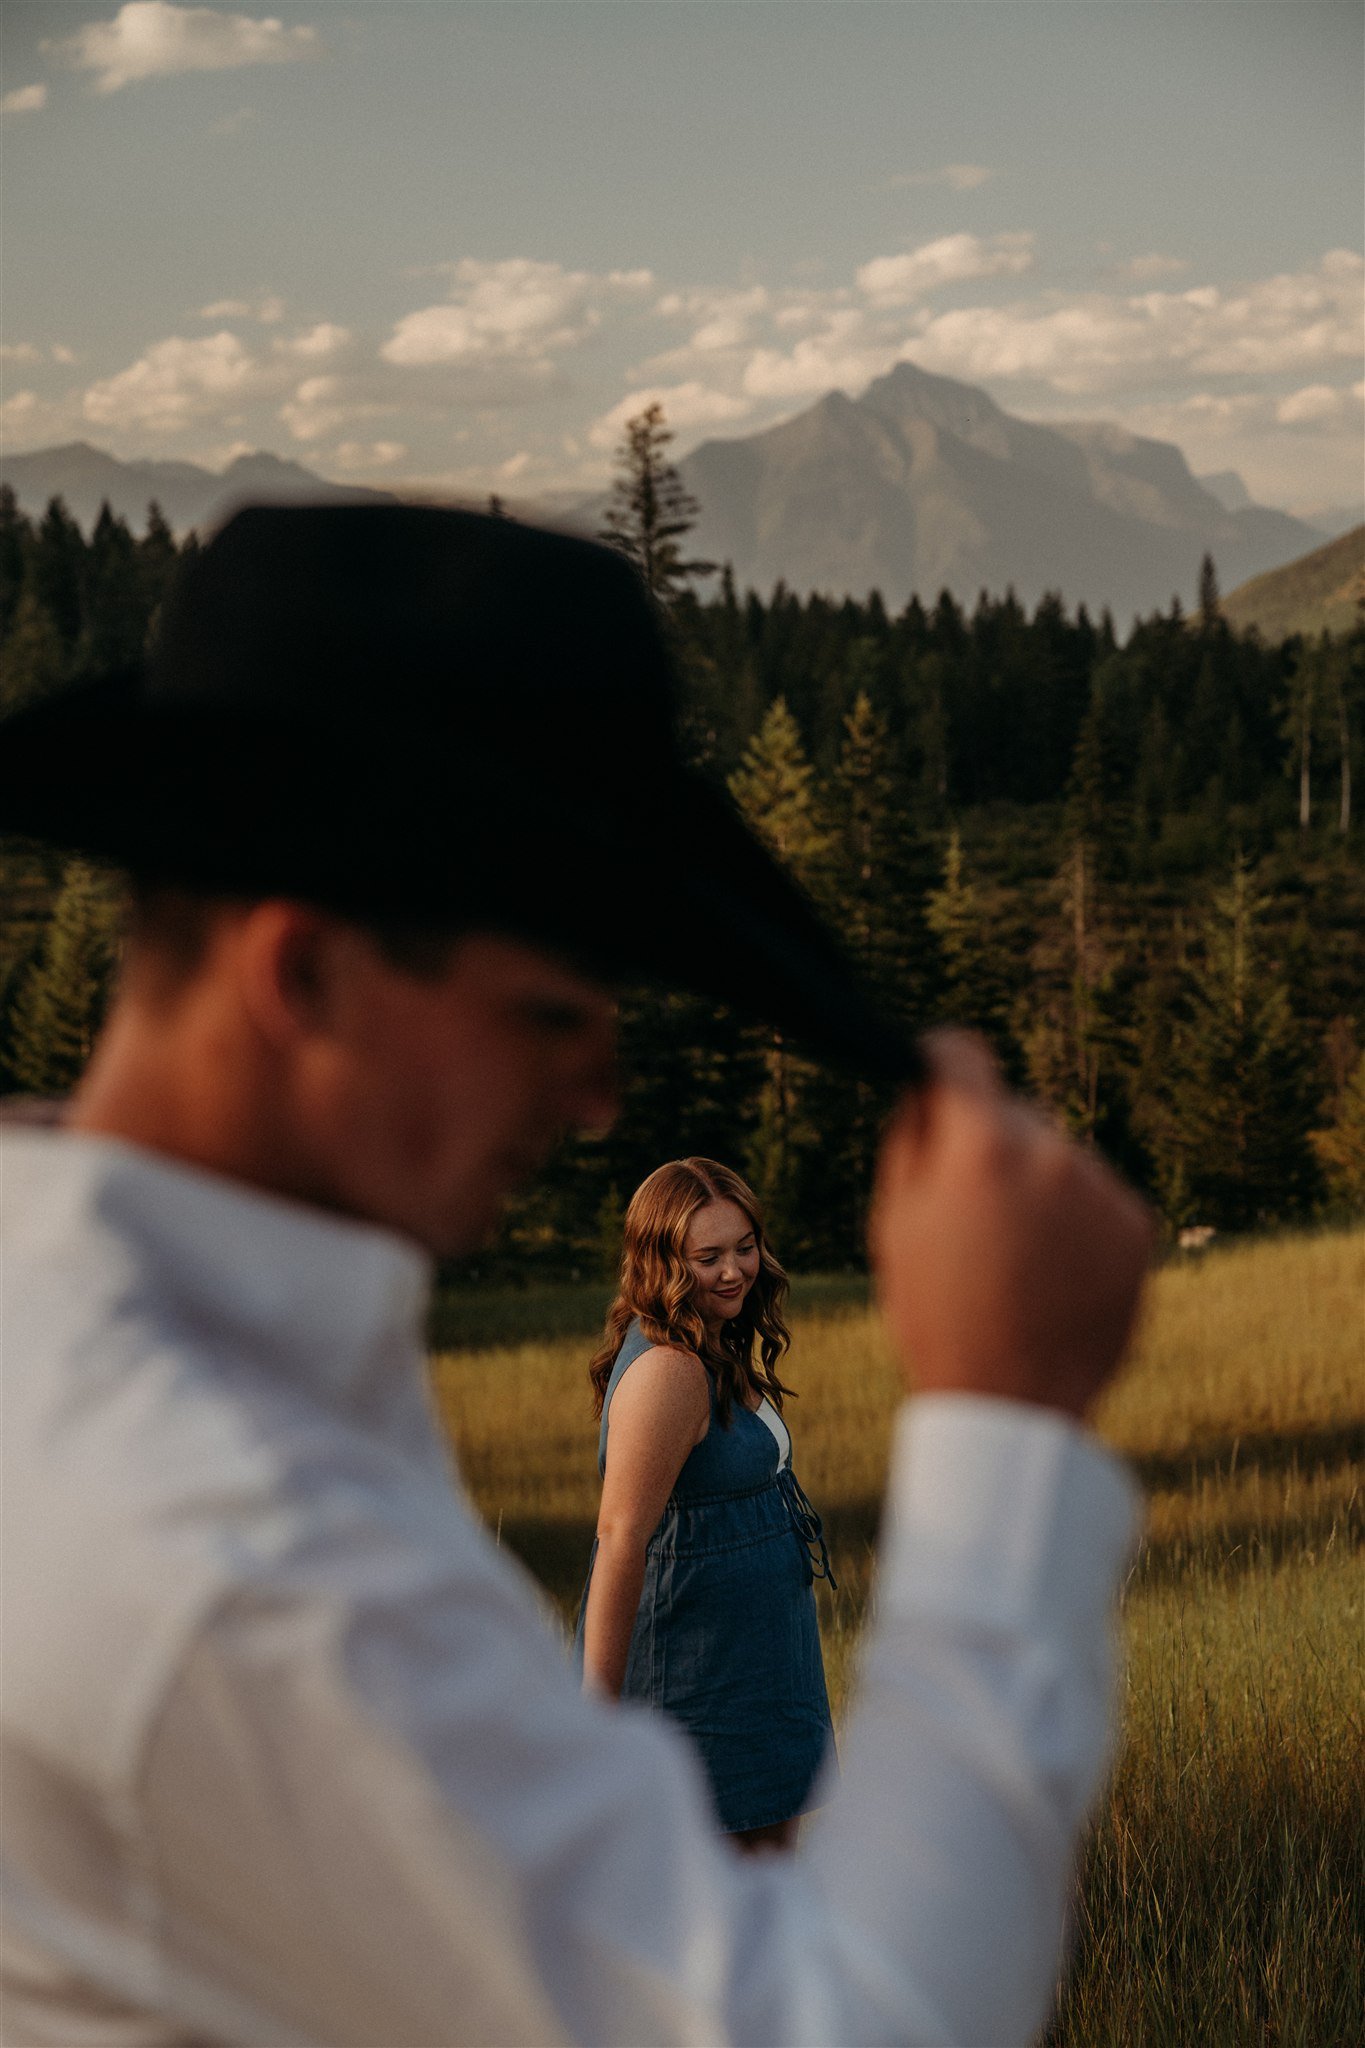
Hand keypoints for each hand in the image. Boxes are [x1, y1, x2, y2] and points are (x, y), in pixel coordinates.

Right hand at [869, 1030, 1154, 1420]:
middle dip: (988, 1141)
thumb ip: (911, 1138)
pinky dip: (1074, 1219)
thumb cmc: (937, 1312)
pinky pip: (1095, 1196)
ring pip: (1056, 1155)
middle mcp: (1051, 1149)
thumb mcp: (896, 1221)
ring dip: (1035, 1182)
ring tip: (1013, 1256)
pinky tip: (1051, 1271)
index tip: (931, 1071)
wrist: (1014, 1401)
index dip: (938, 1060)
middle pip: (1012, 1111)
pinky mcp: (1137, 1222)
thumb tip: (927, 1086)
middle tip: (969, 1210)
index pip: (961, 1053)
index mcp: (982, 1144)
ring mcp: (1102, 1186)